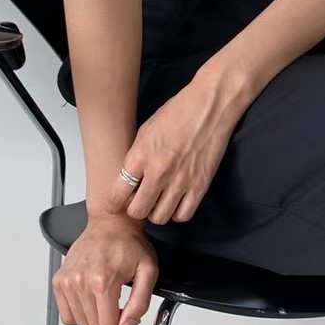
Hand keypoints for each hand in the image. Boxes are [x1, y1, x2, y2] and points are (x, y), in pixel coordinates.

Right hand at [52, 214, 157, 324]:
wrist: (110, 224)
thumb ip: (139, 304)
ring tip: (108, 306)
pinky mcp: (59, 281)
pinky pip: (66, 315)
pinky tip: (93, 304)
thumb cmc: (129, 244)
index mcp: (102, 281)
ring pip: (80, 324)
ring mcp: (67, 282)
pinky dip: (79, 316)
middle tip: (122, 314)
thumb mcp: (148, 272)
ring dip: (96, 322)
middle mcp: (80, 282)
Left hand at [106, 70, 246, 224]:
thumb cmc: (178, 112)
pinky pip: (183, 215)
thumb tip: (130, 178)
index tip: (115, 204)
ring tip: (158, 201)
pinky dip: (177, 212)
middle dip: (135, 209)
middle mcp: (158, 173)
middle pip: (137, 211)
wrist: (210, 107)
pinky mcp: (200, 186)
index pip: (118, 193)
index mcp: (140, 156)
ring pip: (159, 217)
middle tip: (139, 201)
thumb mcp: (145, 130)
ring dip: (156, 212)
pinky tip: (176, 202)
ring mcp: (180, 181)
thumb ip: (136, 157)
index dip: (114, 202)